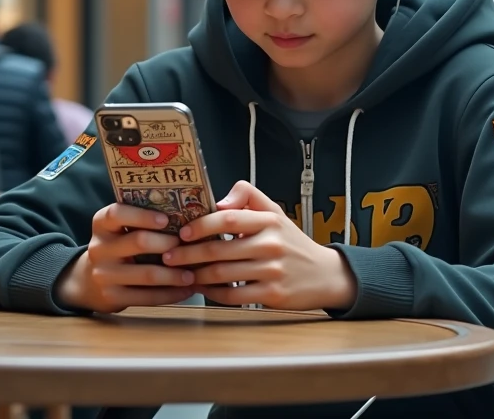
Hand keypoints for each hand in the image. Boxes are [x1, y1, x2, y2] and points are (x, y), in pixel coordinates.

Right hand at [55, 203, 194, 313]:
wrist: (89, 281)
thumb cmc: (117, 247)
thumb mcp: (118, 230)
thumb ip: (141, 222)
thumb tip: (185, 218)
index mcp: (101, 224)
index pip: (117, 213)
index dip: (143, 215)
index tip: (166, 219)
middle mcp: (99, 248)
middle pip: (139, 242)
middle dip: (168, 244)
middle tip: (190, 247)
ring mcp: (103, 274)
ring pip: (147, 274)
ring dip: (175, 275)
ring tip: (193, 274)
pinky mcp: (111, 297)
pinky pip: (146, 297)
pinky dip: (170, 294)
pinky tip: (186, 291)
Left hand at [162, 181, 356, 311]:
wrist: (324, 275)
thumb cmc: (292, 242)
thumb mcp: (275, 212)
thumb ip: (248, 197)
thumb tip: (219, 202)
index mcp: (270, 221)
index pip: (228, 219)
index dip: (201, 226)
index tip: (182, 232)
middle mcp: (272, 245)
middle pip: (219, 250)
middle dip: (188, 255)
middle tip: (169, 257)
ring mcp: (272, 271)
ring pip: (222, 275)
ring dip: (196, 275)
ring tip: (181, 274)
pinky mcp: (272, 295)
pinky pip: (233, 296)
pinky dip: (213, 293)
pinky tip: (202, 289)